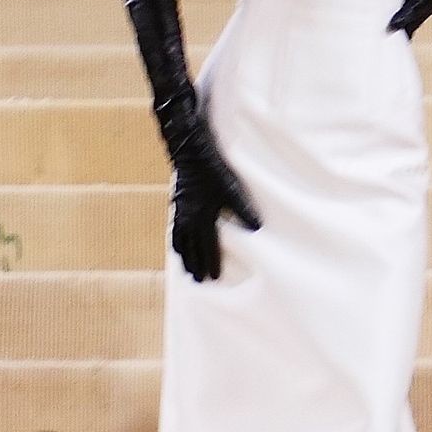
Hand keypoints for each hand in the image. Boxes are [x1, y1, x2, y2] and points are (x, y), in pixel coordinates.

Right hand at [164, 113, 260, 282]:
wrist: (189, 151)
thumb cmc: (213, 168)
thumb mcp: (232, 187)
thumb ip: (243, 208)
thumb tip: (256, 227)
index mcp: (202, 216)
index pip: (207, 246)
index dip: (211, 262)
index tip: (214, 277)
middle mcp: (188, 217)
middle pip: (191, 248)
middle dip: (194, 265)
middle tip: (197, 281)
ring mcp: (180, 211)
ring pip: (180, 240)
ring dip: (183, 256)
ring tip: (185, 269)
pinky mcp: (177, 203)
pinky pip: (174, 228)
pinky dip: (176, 240)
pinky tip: (177, 243)